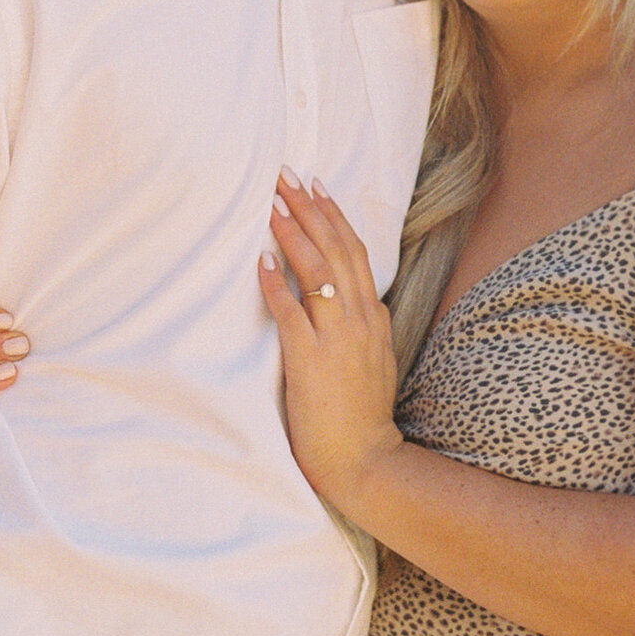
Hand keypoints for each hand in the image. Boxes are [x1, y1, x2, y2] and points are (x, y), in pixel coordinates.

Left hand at [257, 174, 404, 518]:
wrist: (364, 459)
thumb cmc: (360, 415)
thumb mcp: (372, 360)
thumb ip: (361, 327)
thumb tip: (350, 299)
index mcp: (373, 316)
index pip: (354, 252)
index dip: (333, 216)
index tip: (314, 187)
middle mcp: (360, 319)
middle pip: (336, 249)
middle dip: (310, 209)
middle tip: (286, 176)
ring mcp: (338, 338)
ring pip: (318, 271)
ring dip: (293, 233)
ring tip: (271, 203)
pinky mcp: (312, 360)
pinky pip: (292, 314)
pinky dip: (276, 285)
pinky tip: (260, 261)